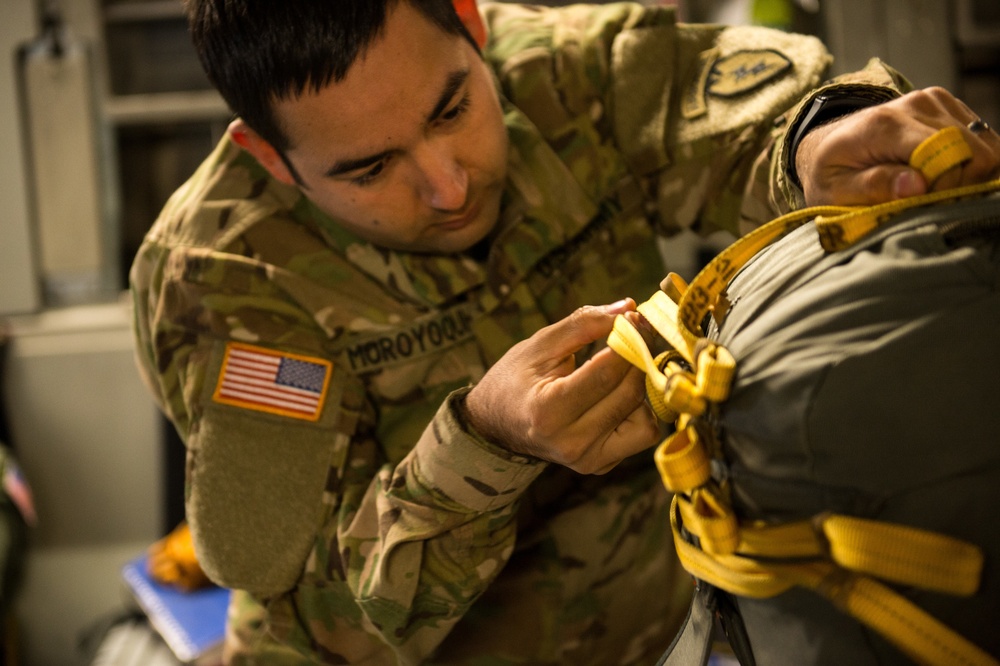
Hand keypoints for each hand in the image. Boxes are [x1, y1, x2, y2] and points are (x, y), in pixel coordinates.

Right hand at [463, 300, 659, 474]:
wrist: (494, 426)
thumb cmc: (514, 379)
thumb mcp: (540, 344)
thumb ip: (584, 323)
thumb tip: (630, 308)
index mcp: (548, 411)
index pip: (606, 372)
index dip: (629, 340)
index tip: (634, 320)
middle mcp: (571, 442)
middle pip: (629, 394)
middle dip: (639, 359)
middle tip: (635, 336)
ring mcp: (588, 460)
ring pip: (645, 420)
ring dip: (640, 388)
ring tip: (620, 370)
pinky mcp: (600, 465)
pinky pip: (640, 435)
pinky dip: (636, 410)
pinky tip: (614, 396)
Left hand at [796, 87, 999, 205]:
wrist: (829, 143)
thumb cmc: (830, 173)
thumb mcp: (835, 190)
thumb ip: (872, 187)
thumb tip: (916, 186)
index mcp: (885, 125)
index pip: (945, 153)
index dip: (945, 187)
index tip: (925, 204)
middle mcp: (916, 104)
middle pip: (973, 151)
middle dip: (960, 184)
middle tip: (929, 201)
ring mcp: (935, 101)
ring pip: (985, 146)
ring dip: (968, 174)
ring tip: (933, 188)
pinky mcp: (948, 105)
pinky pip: (982, 139)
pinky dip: (970, 163)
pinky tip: (942, 174)